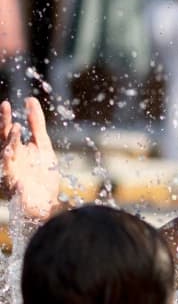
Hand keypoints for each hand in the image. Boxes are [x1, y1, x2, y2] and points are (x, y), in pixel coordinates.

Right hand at [0, 97, 59, 218]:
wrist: (46, 203)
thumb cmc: (43, 175)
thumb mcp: (43, 146)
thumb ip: (36, 124)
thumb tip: (30, 100)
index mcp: (16, 149)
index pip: (8, 131)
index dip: (5, 118)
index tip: (7, 103)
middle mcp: (11, 159)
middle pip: (4, 138)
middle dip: (4, 123)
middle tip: (4, 106)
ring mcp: (11, 172)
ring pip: (6, 153)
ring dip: (11, 140)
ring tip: (16, 127)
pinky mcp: (16, 186)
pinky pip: (12, 173)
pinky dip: (14, 163)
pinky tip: (16, 151)